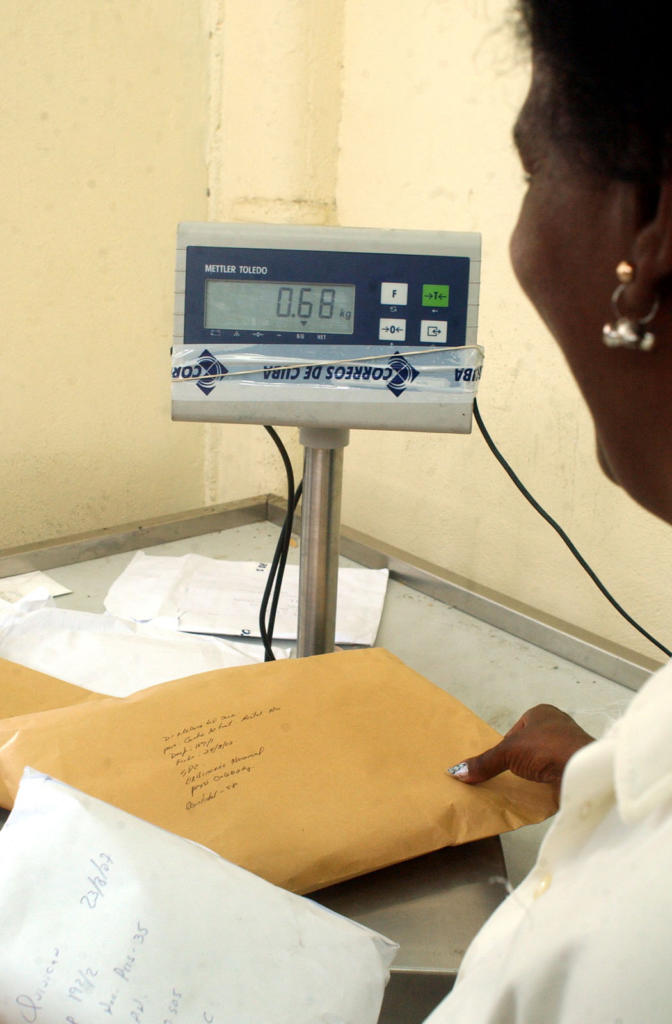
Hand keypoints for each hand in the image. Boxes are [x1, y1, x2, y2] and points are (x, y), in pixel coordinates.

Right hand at [447, 704, 593, 794]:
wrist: (582, 769)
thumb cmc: (546, 748)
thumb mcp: (508, 752)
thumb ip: (484, 762)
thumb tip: (456, 771)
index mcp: (542, 712)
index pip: (516, 730)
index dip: (506, 746)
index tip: (502, 762)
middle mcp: (558, 725)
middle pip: (529, 745)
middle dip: (520, 760)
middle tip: (511, 776)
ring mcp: (569, 746)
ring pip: (543, 760)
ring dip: (535, 772)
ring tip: (525, 786)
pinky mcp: (577, 765)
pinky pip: (556, 773)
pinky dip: (548, 782)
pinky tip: (541, 791)